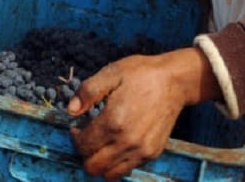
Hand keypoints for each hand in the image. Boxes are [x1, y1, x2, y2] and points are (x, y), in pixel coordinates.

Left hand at [68, 49, 215, 179]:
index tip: (77, 127)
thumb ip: (87, 92)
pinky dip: (117, 163)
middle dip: (84, 154)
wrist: (174, 81)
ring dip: (100, 163)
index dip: (75, 137)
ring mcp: (142, 150)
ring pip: (110, 174)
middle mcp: (128, 141)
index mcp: (114, 121)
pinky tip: (117, 144)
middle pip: (93, 166)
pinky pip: (128, 169)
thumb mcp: (111, 74)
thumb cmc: (141, 75)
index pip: (83, 145)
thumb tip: (70, 110)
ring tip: (101, 145)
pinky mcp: (152, 153)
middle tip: (87, 138)